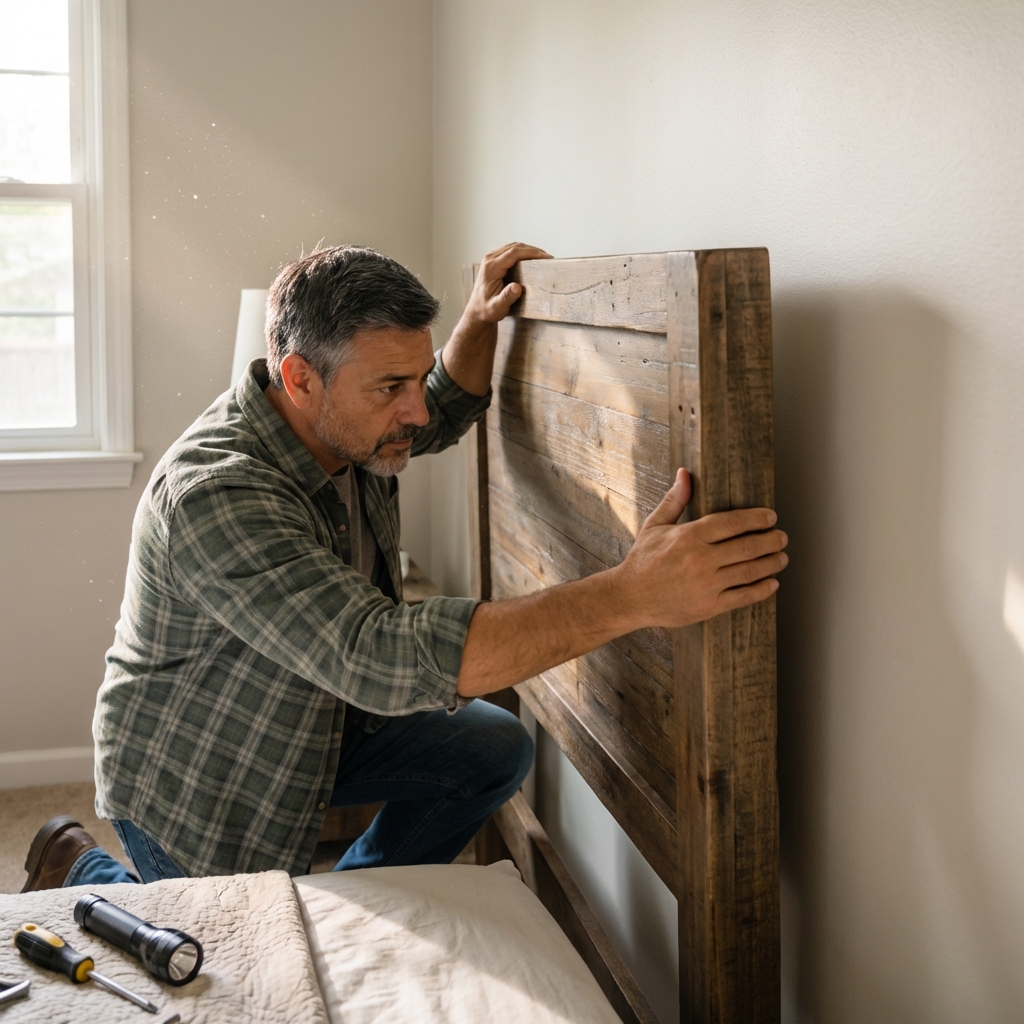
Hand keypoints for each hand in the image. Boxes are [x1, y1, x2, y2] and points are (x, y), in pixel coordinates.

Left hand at [463, 242, 551, 325]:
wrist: (476, 311)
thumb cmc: (487, 310)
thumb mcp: (497, 308)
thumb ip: (506, 297)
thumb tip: (517, 287)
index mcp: (491, 267)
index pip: (514, 253)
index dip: (531, 253)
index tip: (545, 257)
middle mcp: (490, 259)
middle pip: (515, 247)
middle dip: (533, 250)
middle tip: (548, 257)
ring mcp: (491, 258)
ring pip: (513, 247)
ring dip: (529, 250)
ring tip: (543, 258)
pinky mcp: (494, 261)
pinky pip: (510, 251)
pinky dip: (523, 253)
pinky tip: (532, 259)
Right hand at [615, 468, 787, 628]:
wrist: (630, 598)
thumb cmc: (643, 561)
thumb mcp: (654, 526)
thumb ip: (674, 500)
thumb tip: (685, 474)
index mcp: (689, 536)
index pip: (733, 522)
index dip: (757, 518)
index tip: (771, 517)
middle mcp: (701, 559)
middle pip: (748, 546)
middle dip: (771, 540)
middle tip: (781, 537)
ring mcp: (706, 584)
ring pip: (750, 571)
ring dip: (772, 563)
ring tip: (781, 557)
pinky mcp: (709, 606)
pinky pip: (743, 597)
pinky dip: (762, 589)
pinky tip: (772, 584)